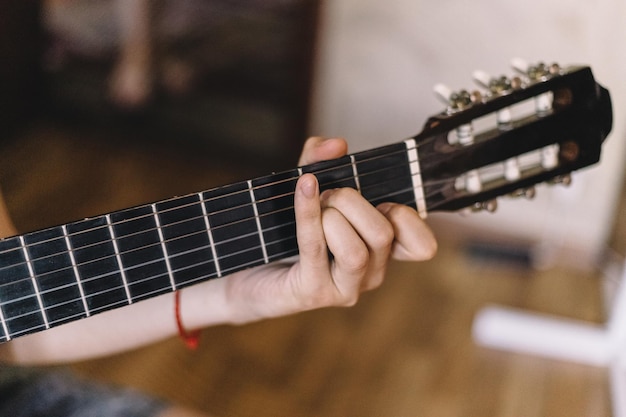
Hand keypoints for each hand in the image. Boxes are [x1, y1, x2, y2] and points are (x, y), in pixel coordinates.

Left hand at [217, 137, 436, 321]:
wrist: (250, 273)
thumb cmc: (287, 233)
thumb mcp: (310, 191)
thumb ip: (322, 162)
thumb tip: (336, 144)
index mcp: (382, 253)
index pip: (422, 247)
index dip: (407, 217)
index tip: (380, 201)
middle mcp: (370, 274)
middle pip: (382, 235)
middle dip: (352, 201)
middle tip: (328, 194)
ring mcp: (344, 288)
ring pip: (356, 250)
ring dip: (330, 214)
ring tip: (314, 205)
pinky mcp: (314, 292)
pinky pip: (316, 247)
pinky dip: (308, 211)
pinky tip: (303, 187)